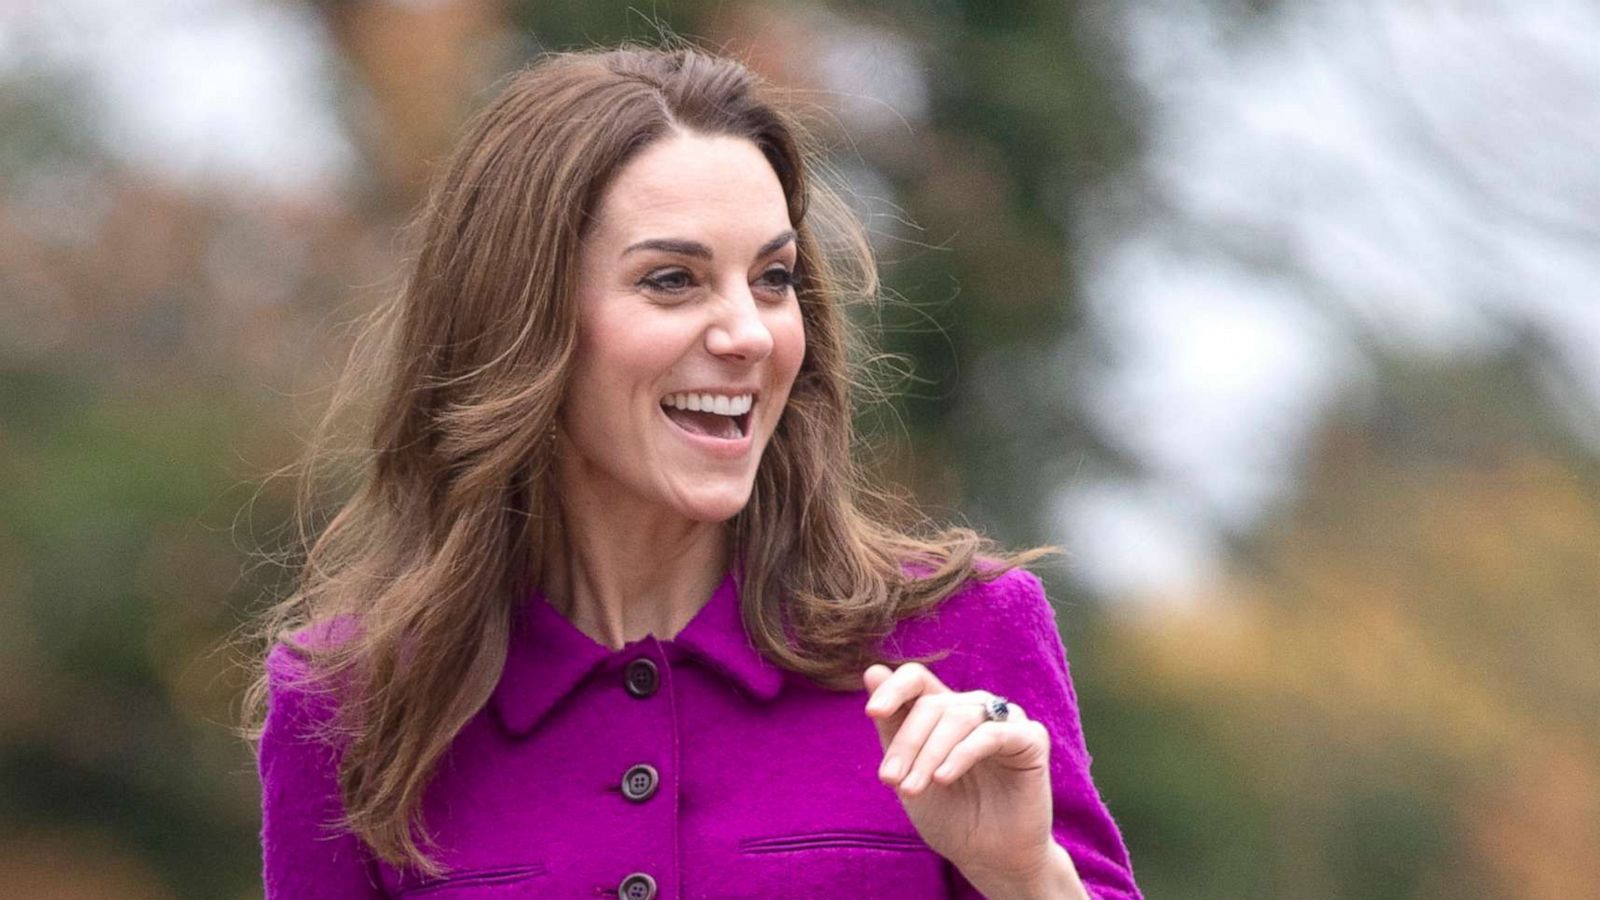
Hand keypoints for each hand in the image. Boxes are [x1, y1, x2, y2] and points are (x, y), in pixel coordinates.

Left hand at [863, 662, 1059, 891]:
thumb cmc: (949, 816)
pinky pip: (992, 733)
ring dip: (929, 754)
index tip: (872, 714)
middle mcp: (974, 708)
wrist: (989, 858)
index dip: (893, 689)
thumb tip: (872, 671)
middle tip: (890, 781)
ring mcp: (1005, 720)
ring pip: (958, 717)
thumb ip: (893, 725)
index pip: (917, 679)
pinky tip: (943, 778)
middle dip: (906, 744)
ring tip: (912, 789)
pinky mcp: (1031, 739)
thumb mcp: (909, 772)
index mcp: (944, 711)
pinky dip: (962, 754)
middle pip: (932, 704)